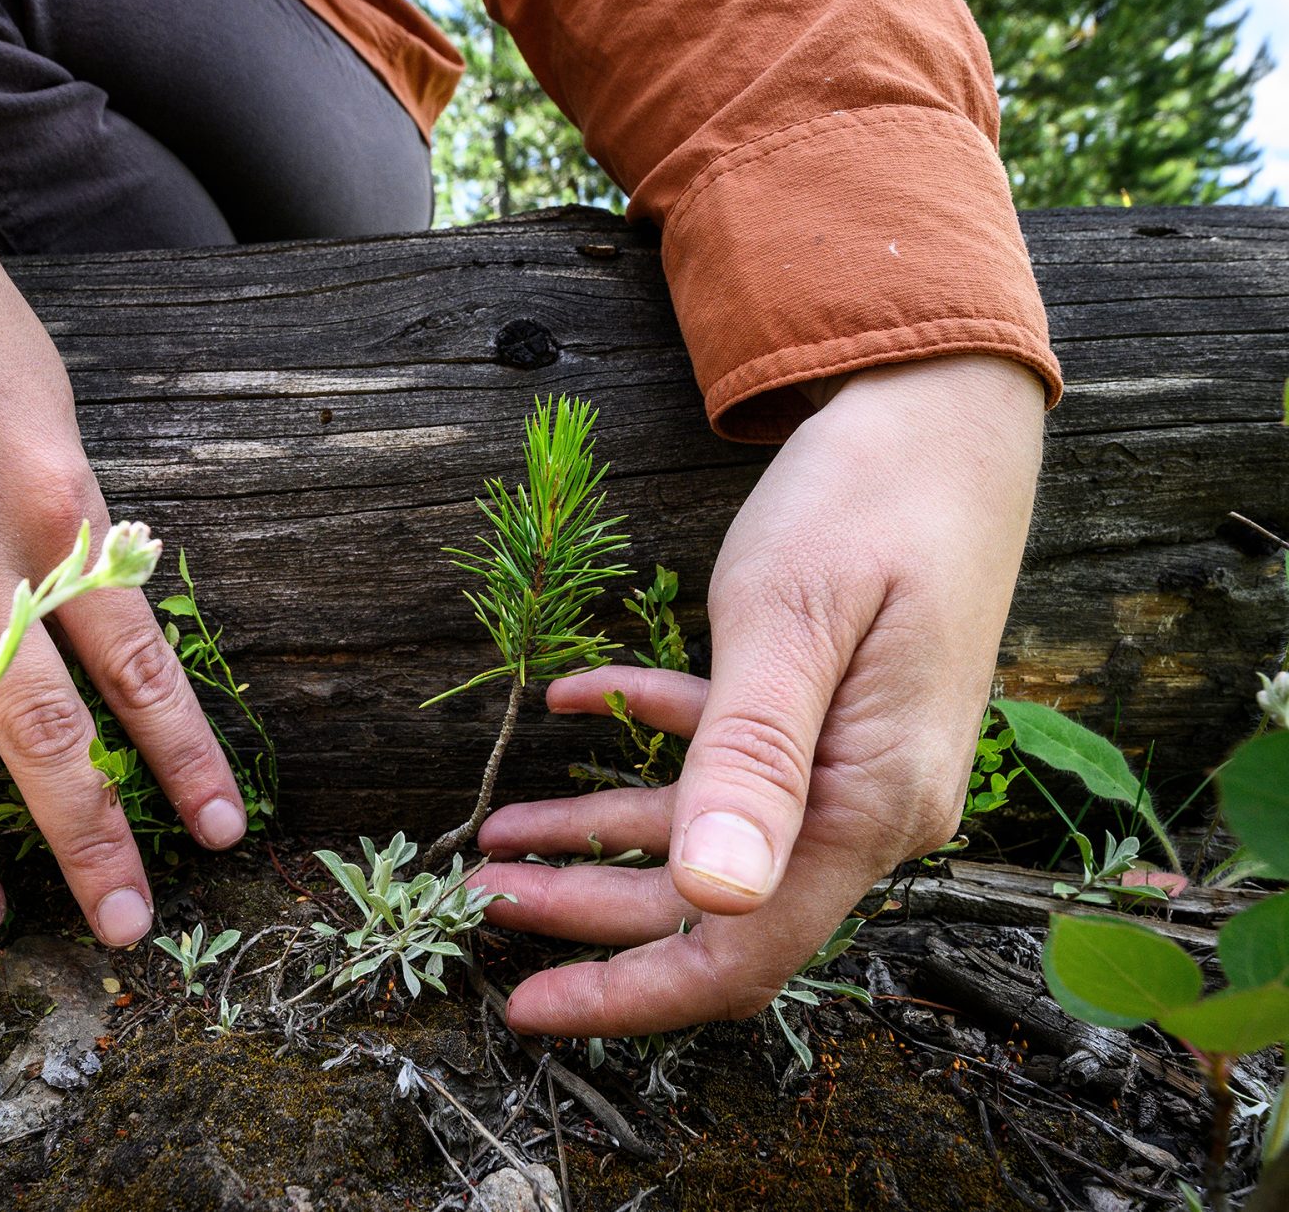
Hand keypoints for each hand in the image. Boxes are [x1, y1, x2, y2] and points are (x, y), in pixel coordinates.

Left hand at [472, 354, 1044, 1034]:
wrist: (943, 409)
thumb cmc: (868, 499)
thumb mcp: (788, 622)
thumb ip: (750, 761)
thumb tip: (715, 896)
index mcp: (868, 806)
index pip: (740, 951)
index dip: (628, 992)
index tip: (525, 1008)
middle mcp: (870, 807)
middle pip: (709, 906)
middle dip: (587, 910)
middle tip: (475, 895)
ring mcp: (854, 765)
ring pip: (706, 838)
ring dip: (600, 836)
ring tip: (497, 831)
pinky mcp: (833, 719)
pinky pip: (725, 761)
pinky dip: (648, 742)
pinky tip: (576, 701)